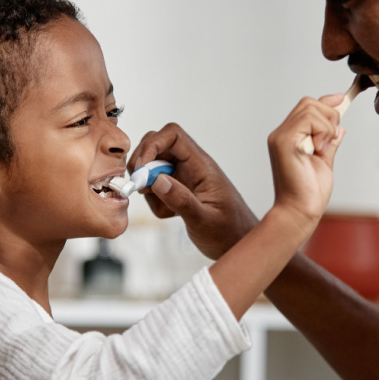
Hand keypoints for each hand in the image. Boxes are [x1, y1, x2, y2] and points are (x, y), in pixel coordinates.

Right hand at [129, 123, 258, 259]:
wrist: (237, 243)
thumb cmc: (229, 232)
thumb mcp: (204, 221)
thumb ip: (182, 200)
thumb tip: (157, 180)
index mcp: (202, 166)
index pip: (173, 136)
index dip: (152, 145)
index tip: (141, 169)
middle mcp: (192, 167)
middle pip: (158, 146)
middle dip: (143, 165)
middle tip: (141, 188)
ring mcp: (185, 177)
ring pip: (154, 168)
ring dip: (149, 187)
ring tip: (166, 210)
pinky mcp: (180, 189)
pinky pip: (157, 186)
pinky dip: (155, 200)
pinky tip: (171, 214)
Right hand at [267, 95, 344, 228]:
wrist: (300, 211)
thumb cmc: (309, 193)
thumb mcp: (325, 161)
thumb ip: (330, 142)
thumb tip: (339, 127)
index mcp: (289, 137)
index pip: (307, 107)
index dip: (326, 101)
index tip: (342, 99)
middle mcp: (281, 133)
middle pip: (309, 103)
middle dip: (329, 116)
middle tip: (330, 142)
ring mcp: (281, 136)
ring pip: (310, 108)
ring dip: (326, 127)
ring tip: (322, 149)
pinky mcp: (284, 142)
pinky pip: (309, 120)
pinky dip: (322, 132)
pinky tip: (319, 149)